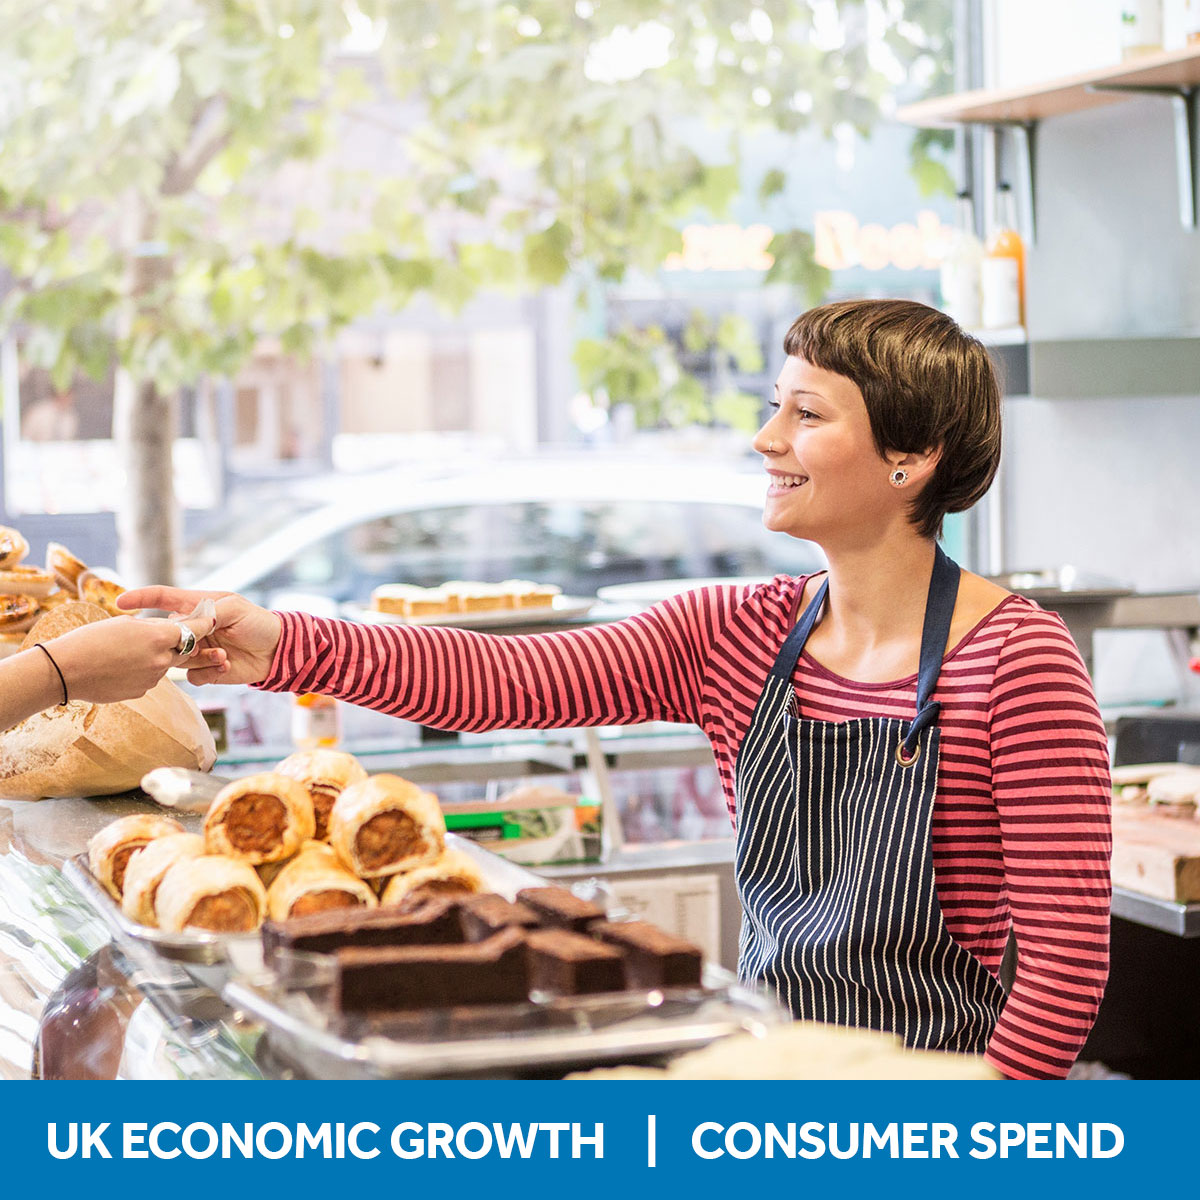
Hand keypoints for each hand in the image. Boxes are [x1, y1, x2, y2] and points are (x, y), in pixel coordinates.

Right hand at [45, 611, 225, 703]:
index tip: (210, 619)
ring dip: (159, 656)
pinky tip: (122, 665)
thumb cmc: (90, 640)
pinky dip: (144, 670)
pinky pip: (151, 677)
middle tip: (170, 634)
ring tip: (131, 650)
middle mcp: (162, 660)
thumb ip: (152, 626)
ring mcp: (153, 679)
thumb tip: (168, 628)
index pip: (195, 629)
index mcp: (160, 638)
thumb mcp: (124, 623)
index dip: (203, 623)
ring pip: (167, 664)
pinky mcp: (142, 692)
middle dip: (181, 642)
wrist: (65, 671)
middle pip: (185, 649)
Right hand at [117, 587, 282, 685]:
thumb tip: (184, 621)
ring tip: (222, 655)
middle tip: (194, 643)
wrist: (277, 652)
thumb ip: (209, 612)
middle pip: (165, 634)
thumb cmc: (259, 623)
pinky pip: (192, 677)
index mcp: (197, 606)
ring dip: (196, 659)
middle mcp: (193, 629)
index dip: (141, 599)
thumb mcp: (236, 609)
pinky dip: (207, 673)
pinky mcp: (205, 671)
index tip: (120, 603)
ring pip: (177, 658)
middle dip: (173, 640)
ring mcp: (197, 651)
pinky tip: (226, 667)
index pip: (163, 599)